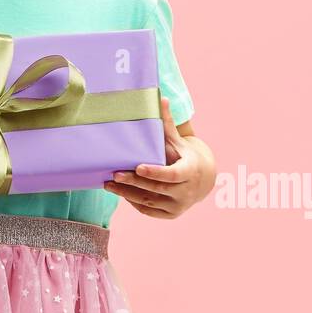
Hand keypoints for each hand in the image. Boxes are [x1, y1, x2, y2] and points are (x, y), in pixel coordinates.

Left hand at [104, 96, 215, 218]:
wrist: (202, 179)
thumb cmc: (184, 155)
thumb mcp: (178, 141)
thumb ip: (167, 123)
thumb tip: (161, 97)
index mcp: (190, 171)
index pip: (172, 174)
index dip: (155, 172)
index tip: (138, 166)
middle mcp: (186, 192)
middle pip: (156, 189)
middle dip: (133, 182)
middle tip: (114, 174)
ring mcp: (179, 206)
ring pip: (149, 202)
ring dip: (128, 194)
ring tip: (109, 184)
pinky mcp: (171, 214)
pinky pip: (149, 211)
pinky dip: (134, 202)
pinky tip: (120, 192)